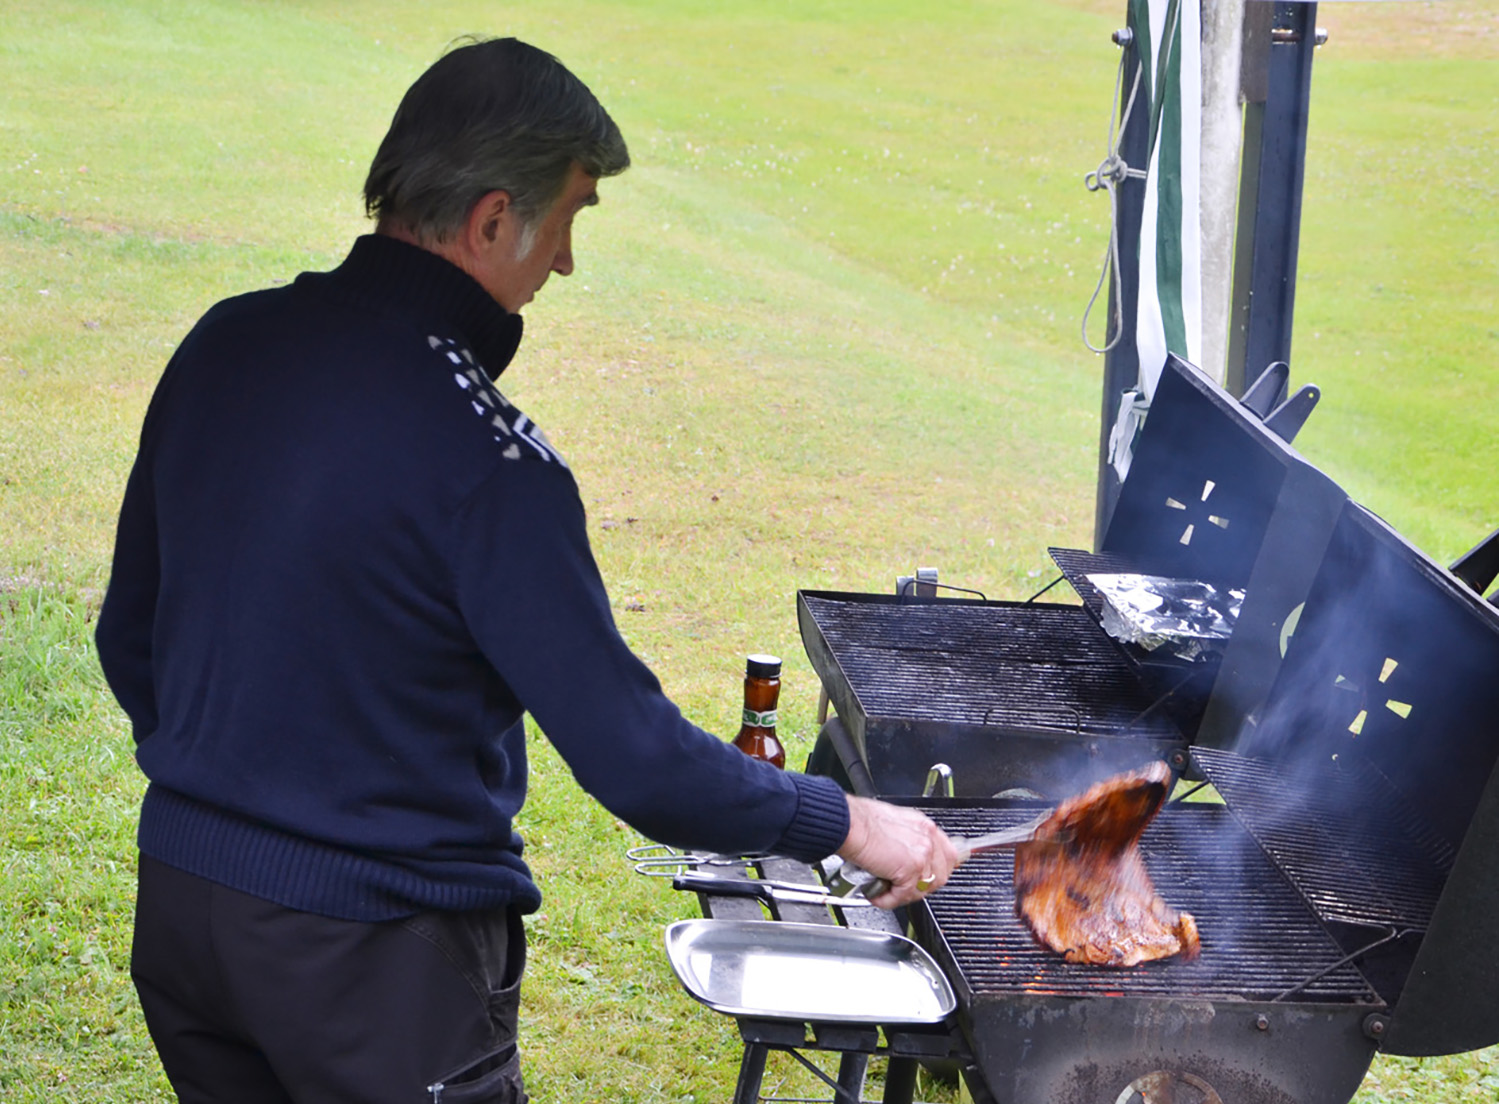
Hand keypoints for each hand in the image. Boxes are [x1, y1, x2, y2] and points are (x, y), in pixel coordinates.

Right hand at [837, 795, 959, 908]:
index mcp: (924, 826)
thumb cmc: (859, 821)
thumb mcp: (891, 825)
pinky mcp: (910, 869)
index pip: (946, 855)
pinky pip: (904, 895)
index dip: (935, 871)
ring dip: (903, 896)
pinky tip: (875, 894)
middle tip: (901, 890)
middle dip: (921, 888)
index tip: (923, 879)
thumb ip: (903, 841)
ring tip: (886, 893)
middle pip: (941, 875)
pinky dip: (888, 900)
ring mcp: (922, 854)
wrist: (850, 824)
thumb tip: (900, 855)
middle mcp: (928, 838)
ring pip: (923, 888)